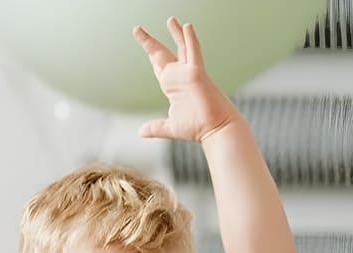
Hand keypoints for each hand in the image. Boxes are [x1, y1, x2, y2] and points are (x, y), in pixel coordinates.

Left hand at [133, 18, 235, 142]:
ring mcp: (190, 73)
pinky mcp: (198, 74)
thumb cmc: (197, 127)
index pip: (158, 66)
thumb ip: (155, 127)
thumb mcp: (170, 127)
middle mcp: (180, 76)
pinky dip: (190, 39)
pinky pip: (194, 53)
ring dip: (175, 33)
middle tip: (137, 29)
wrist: (215, 130)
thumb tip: (140, 132)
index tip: (142, 42)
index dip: (150, 54)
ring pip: (181, 48)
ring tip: (170, 20)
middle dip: (150, 42)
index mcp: (173, 86)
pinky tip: (187, 26)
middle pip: (162, 54)